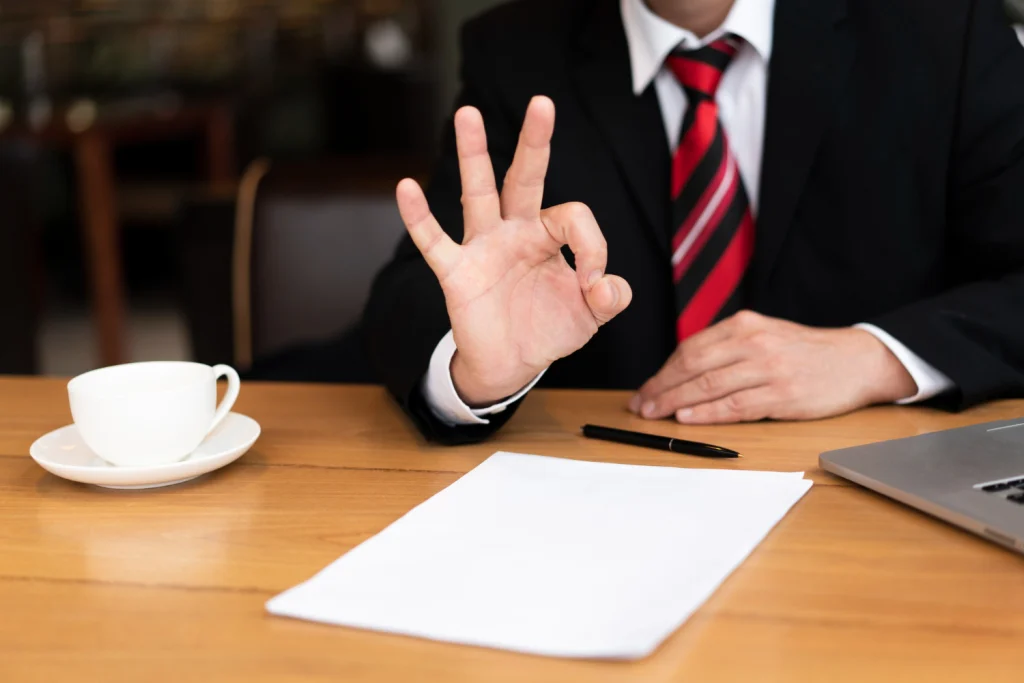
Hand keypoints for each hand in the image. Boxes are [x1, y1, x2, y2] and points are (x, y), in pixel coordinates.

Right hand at [396, 96, 631, 405]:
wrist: (512, 364)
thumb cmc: (548, 329)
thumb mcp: (591, 314)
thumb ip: (611, 297)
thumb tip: (607, 285)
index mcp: (548, 235)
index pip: (573, 217)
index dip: (592, 248)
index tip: (594, 284)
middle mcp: (514, 230)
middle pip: (524, 177)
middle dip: (534, 142)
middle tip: (543, 103)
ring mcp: (483, 247)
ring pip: (477, 192)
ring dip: (474, 154)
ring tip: (468, 114)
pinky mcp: (457, 272)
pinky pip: (434, 241)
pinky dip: (419, 217)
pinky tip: (406, 188)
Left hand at [630, 311, 917, 423]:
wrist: (856, 361)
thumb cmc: (803, 352)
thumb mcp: (764, 335)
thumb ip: (727, 348)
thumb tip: (682, 373)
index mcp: (744, 325)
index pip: (690, 348)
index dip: (662, 371)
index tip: (646, 389)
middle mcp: (753, 343)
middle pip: (693, 366)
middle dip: (661, 388)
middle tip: (642, 405)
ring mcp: (768, 369)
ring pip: (709, 386)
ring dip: (676, 403)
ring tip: (656, 415)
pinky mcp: (782, 395)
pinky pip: (735, 406)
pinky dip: (707, 413)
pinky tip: (688, 418)